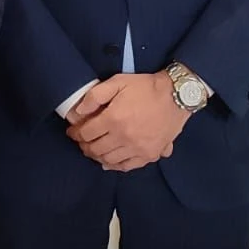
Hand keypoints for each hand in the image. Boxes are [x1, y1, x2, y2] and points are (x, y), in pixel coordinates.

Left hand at [66, 73, 187, 171]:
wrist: (176, 96)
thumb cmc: (145, 87)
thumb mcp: (117, 82)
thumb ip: (94, 96)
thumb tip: (78, 112)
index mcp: (113, 119)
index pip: (86, 133)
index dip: (75, 133)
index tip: (72, 132)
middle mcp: (123, 137)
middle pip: (95, 149)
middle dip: (84, 146)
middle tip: (81, 141)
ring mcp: (137, 148)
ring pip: (108, 160)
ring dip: (97, 156)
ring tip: (93, 150)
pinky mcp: (149, 154)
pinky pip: (127, 166)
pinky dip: (115, 166)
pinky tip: (109, 162)